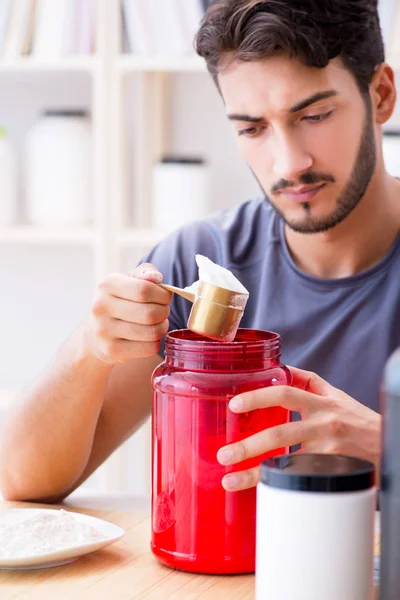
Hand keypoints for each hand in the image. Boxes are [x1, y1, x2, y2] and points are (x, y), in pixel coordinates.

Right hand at [82, 263, 171, 364]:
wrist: (94, 337)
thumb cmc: (119, 304)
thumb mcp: (128, 282)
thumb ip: (145, 273)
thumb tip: (156, 277)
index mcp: (108, 285)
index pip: (145, 289)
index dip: (163, 295)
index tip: (164, 297)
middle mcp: (102, 306)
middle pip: (151, 312)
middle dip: (164, 312)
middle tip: (162, 312)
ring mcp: (104, 330)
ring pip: (152, 332)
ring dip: (162, 328)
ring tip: (158, 324)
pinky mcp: (111, 350)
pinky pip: (149, 347)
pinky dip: (155, 342)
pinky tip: (149, 337)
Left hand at [217, 366, 380, 491]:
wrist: (388, 445)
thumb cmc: (358, 420)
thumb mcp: (335, 395)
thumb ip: (308, 382)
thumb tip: (280, 369)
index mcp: (321, 403)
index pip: (285, 393)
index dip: (258, 397)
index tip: (234, 404)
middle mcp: (324, 426)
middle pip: (280, 434)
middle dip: (248, 446)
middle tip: (224, 454)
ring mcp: (328, 452)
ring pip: (286, 464)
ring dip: (256, 474)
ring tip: (231, 480)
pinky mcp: (332, 474)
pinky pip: (299, 479)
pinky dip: (278, 485)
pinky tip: (261, 490)